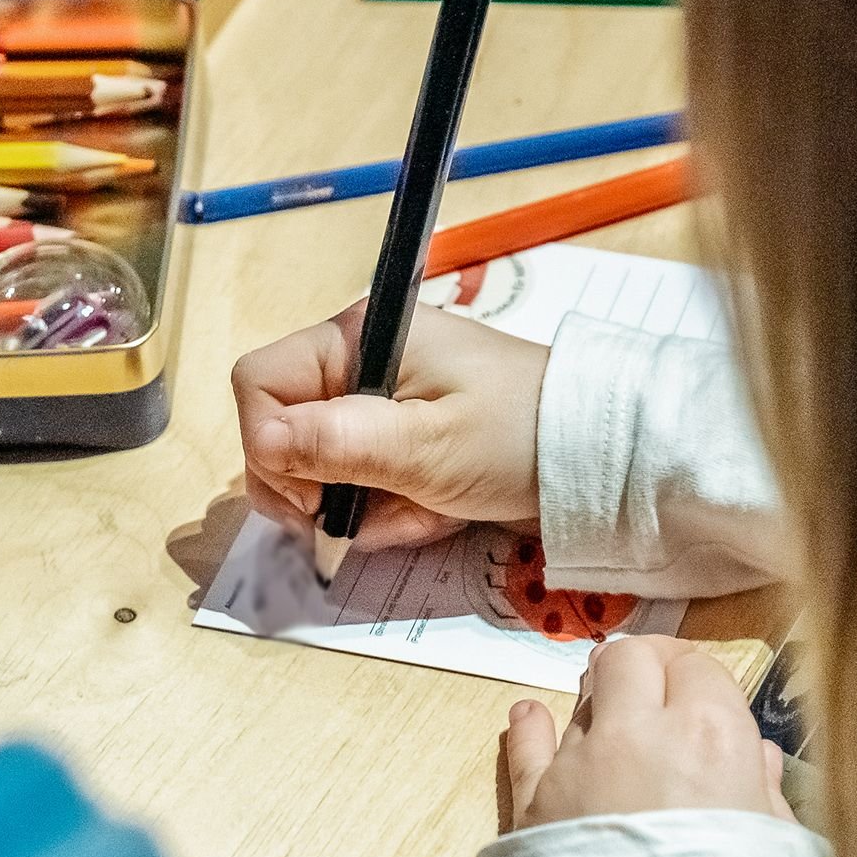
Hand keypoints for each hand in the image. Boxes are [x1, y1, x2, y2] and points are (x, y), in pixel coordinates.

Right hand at [232, 302, 548, 550]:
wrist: (597, 460)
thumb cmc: (518, 437)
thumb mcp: (426, 446)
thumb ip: (339, 443)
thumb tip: (263, 441)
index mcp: (358, 339)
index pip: (259, 383)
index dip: (269, 445)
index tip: (312, 496)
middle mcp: (360, 364)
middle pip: (281, 430)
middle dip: (315, 488)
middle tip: (362, 517)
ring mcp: (382, 405)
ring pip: (321, 469)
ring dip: (360, 507)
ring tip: (420, 513)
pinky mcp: (403, 442)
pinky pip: (364, 486)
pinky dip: (391, 512)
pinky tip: (433, 514)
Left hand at [504, 636, 793, 829]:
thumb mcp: (781, 854)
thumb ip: (765, 796)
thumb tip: (758, 759)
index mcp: (711, 735)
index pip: (699, 667)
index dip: (701, 678)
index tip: (705, 695)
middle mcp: (637, 735)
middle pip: (629, 660)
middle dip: (643, 667)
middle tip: (656, 688)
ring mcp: (577, 767)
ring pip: (580, 699)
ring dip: (597, 701)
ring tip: (609, 712)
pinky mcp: (531, 807)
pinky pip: (524, 748)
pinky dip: (529, 728)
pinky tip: (528, 717)